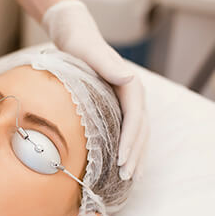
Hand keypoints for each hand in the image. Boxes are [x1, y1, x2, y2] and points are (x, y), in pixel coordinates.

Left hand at [42, 0, 147, 179]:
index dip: (130, 141)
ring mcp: (125, 101)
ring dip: (135, 155)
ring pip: (137, 133)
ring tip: (130, 178)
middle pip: (139, 129)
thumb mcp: (89, 52)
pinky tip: (123, 164)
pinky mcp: (116, 106)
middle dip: (134, 154)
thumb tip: (128, 78)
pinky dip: (128, 148)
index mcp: (128, 85)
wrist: (75, 36)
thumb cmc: (79, 45)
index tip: (123, 160)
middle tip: (127, 177)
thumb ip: (107, 64)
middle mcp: (132, 94)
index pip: (135, 118)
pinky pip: (127, 130)